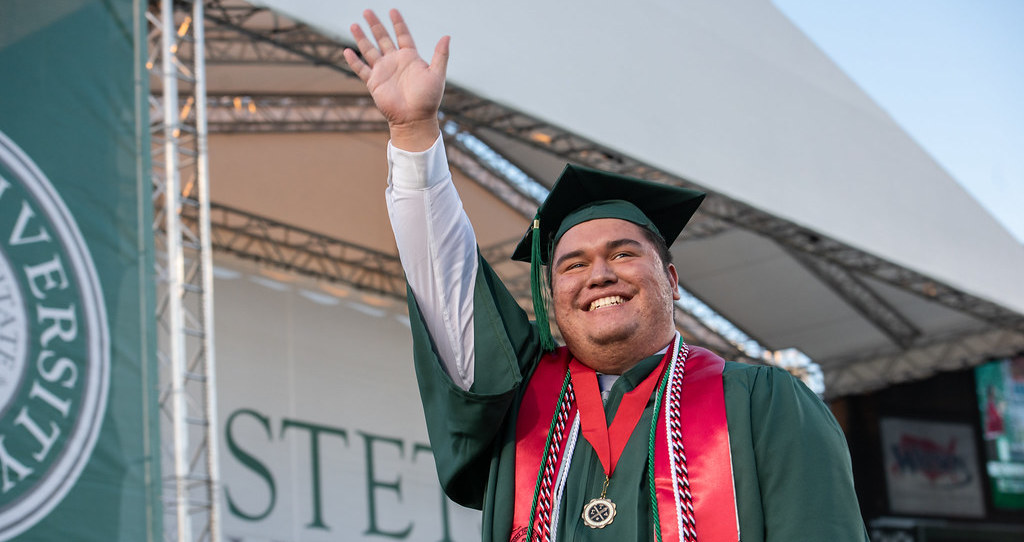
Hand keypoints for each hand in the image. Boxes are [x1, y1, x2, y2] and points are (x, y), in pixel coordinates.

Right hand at [343, 9, 449, 150]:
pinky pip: (361, 69)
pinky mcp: (374, 82)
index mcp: (410, 57)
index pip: (403, 35)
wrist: (415, 119)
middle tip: (367, 10)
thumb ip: (441, 55)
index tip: (393, 10)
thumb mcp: (437, 74)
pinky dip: (354, 61)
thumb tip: (447, 36)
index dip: (398, 23)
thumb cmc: (428, 99)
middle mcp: (395, 61)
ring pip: (369, 50)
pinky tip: (347, 51)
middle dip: (375, 25)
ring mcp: (383, 71)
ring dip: (361, 38)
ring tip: (353, 25)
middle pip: (382, 38)